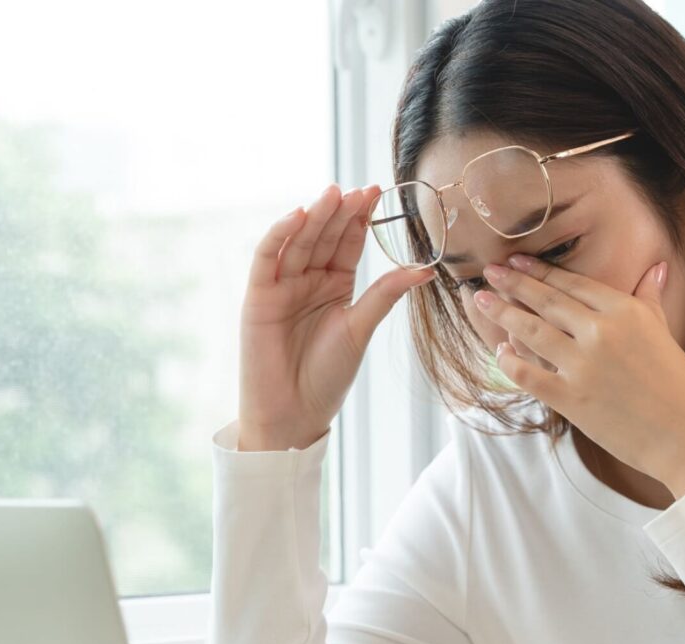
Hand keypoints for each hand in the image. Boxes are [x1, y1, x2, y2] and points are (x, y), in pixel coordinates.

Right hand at [237, 183, 435, 450]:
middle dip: (340, 211)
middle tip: (360, 189)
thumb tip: (426, 269)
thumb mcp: (360, 328)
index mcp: (336, 285)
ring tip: (334, 194)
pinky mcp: (258, 296)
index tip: (377, 192)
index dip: (360, 218)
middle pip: (324, 236)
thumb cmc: (327, 377)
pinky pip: (267, 258)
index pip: (348, 242)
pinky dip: (280, 235)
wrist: (293, 413)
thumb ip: (385, 294)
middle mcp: (308, 280)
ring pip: (298, 241)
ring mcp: (282, 286)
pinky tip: (298, 216)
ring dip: (315, 216)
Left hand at [474, 254, 684, 495]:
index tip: (516, 261)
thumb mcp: (665, 333)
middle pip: (546, 301)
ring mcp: (583, 366)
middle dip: (512, 284)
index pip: (572, 283)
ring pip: (531, 332)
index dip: (540, 271)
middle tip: (488, 271)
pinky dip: (510, 361)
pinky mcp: (570, 398)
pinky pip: (528, 374)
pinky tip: (500, 352)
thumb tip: (656, 267)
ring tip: (481, 300)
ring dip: (502, 314)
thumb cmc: (680, 386)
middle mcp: (601, 333)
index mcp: (625, 312)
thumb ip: (651, 298)